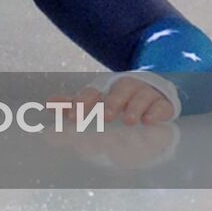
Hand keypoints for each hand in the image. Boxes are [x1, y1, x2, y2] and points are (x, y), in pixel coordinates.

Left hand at [51, 76, 174, 125]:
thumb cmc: (117, 103)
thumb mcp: (95, 104)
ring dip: (133, 108)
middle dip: (112, 103)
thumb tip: (48, 103)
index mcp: (105, 90)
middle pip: (118, 92)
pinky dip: (155, 112)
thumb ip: (72, 106)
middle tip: (105, 117)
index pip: (92, 93)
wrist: (151, 95)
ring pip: (140, 97)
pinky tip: (149, 121)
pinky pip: (161, 105)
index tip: (72, 117)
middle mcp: (124, 89)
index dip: (82, 103)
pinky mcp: (162, 103)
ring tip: (128, 121)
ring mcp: (145, 94)